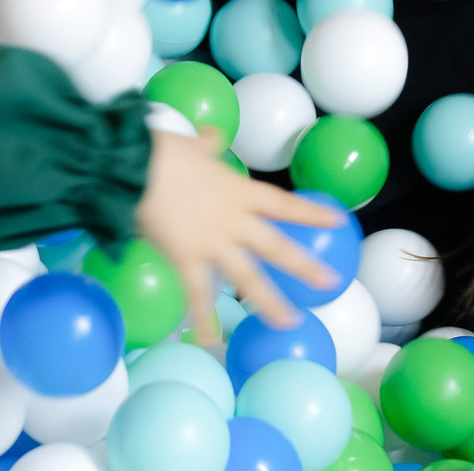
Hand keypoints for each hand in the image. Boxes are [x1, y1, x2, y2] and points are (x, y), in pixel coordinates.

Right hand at [134, 128, 340, 346]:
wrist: (135, 167)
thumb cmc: (163, 152)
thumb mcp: (193, 145)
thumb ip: (208, 144)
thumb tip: (214, 133)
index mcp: (238, 191)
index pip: (283, 204)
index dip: (311, 212)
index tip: (338, 219)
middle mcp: (233, 219)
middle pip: (276, 245)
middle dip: (304, 265)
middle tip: (330, 282)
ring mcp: (212, 242)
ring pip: (248, 277)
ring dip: (269, 302)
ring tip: (289, 322)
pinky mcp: (187, 258)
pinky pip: (197, 294)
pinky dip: (203, 318)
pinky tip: (209, 340)